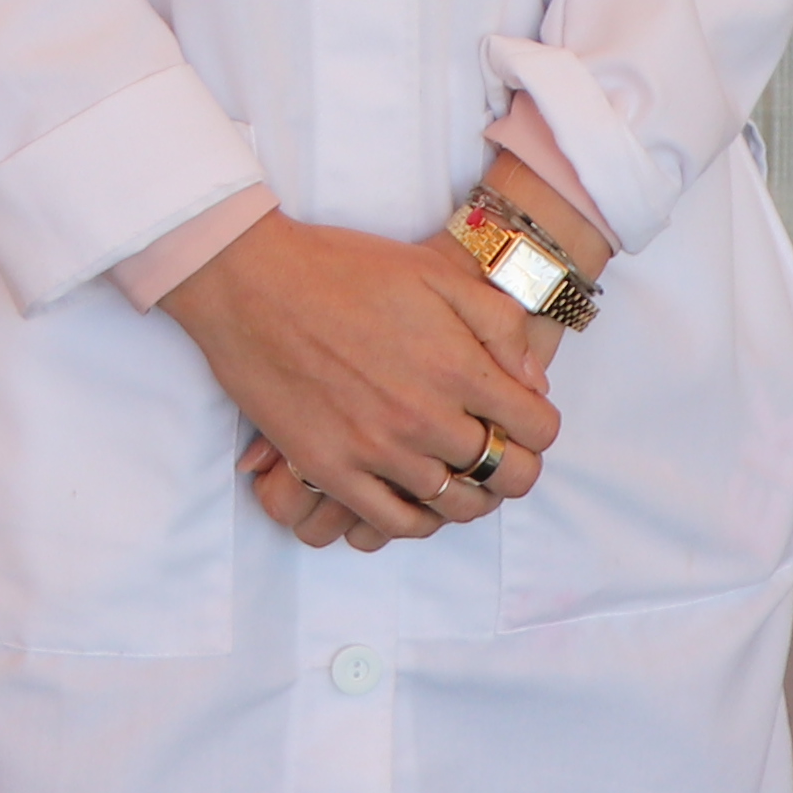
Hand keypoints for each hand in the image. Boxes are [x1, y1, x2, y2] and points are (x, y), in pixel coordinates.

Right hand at [164, 215, 559, 544]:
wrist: (253, 281)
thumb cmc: (343, 269)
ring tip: (461, 476)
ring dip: (470, 496)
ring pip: (453, 506)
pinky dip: (417, 521)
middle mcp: (424, 417)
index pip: (537, 430)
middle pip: (504, 475)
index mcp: (457, 367)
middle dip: (514, 464)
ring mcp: (376, 449)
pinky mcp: (331, 468)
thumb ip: (497, 325)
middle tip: (498, 451)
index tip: (522, 418)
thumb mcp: (435, 272)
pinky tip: (418, 499)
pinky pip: (392, 523)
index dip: (539, 427)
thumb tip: (532, 381)